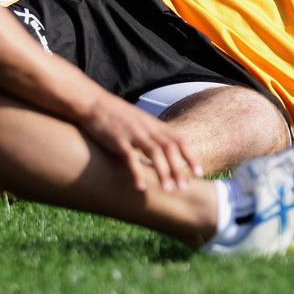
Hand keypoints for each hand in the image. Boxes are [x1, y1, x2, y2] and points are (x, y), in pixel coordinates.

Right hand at [78, 94, 201, 191]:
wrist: (94, 103)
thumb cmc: (116, 115)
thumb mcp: (140, 120)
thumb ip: (154, 132)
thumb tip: (167, 147)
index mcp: (154, 125)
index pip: (179, 139)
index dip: (190, 155)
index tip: (200, 172)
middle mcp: (147, 129)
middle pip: (169, 148)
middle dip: (179, 168)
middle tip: (184, 187)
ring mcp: (133, 134)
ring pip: (154, 152)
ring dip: (163, 172)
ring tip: (168, 189)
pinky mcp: (117, 140)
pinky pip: (130, 157)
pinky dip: (136, 172)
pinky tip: (140, 187)